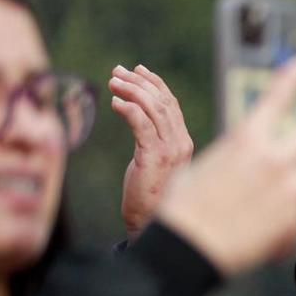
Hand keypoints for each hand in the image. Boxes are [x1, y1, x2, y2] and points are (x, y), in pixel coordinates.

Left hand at [110, 64, 193, 238]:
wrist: (153, 225)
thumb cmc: (150, 198)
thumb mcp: (154, 164)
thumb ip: (152, 142)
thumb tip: (137, 120)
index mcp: (184, 144)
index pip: (172, 105)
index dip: (156, 83)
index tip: (137, 69)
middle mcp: (182, 144)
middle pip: (163, 101)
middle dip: (139, 81)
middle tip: (116, 72)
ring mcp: (171, 151)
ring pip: (153, 108)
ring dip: (131, 90)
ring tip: (112, 82)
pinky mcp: (154, 158)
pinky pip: (141, 124)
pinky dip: (128, 109)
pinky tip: (114, 103)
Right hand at [154, 57, 295, 275]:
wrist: (188, 244)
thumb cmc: (187, 208)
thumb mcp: (206, 167)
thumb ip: (238, 160)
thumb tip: (250, 164)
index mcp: (245, 140)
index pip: (274, 99)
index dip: (292, 79)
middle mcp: (272, 158)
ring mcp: (289, 188)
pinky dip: (290, 231)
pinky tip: (269, 239)